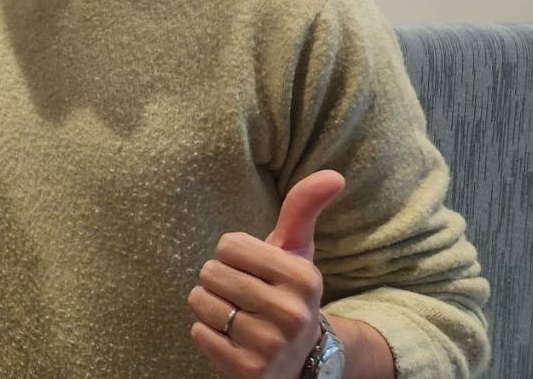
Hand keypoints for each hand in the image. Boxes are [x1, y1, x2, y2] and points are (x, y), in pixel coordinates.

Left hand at [188, 170, 345, 377]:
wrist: (301, 360)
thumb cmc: (287, 293)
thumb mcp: (298, 252)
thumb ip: (303, 209)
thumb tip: (333, 174)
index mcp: (303, 277)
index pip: (228, 244)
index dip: (234, 255)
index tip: (255, 272)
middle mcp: (291, 313)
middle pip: (210, 272)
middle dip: (219, 281)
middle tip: (244, 296)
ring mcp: (270, 345)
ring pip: (201, 302)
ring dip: (211, 308)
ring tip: (239, 317)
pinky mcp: (248, 370)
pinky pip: (199, 333)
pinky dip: (208, 334)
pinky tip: (233, 339)